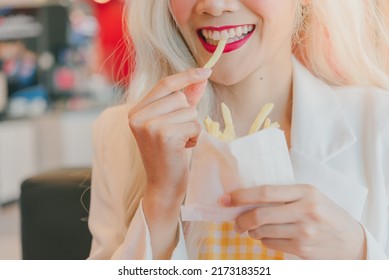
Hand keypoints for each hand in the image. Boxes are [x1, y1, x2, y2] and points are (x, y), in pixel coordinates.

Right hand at [128, 68, 210, 258]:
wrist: (162, 186)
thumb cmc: (169, 155)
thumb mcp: (172, 123)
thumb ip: (184, 100)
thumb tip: (201, 78)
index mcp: (137, 111)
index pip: (165, 84)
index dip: (187, 76)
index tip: (207, 71)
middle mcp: (138, 116)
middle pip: (180, 97)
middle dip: (187, 115)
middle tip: (178, 134)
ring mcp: (149, 126)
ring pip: (189, 110)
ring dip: (191, 127)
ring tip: (180, 142)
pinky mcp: (164, 135)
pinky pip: (194, 124)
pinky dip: (195, 137)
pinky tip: (183, 149)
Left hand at [219, 184, 366, 258]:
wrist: (352, 241)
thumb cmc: (326, 214)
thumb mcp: (310, 195)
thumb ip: (284, 194)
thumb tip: (248, 198)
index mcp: (305, 191)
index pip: (266, 192)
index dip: (241, 196)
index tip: (225, 199)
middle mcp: (305, 210)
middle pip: (260, 215)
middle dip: (240, 220)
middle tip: (235, 222)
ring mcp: (304, 232)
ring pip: (262, 232)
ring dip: (251, 232)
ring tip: (252, 230)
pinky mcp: (302, 249)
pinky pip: (271, 244)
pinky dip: (263, 241)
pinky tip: (268, 237)